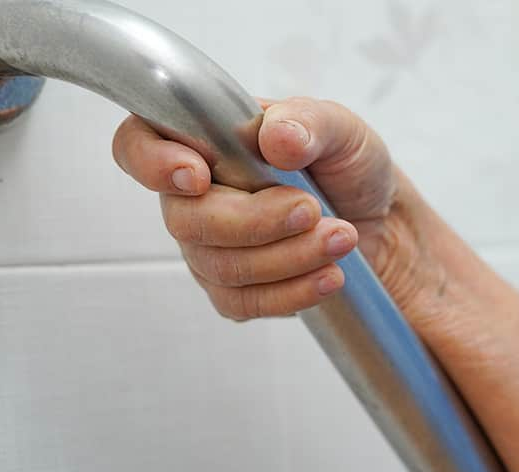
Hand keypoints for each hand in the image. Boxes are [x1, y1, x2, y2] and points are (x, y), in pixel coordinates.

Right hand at [112, 97, 434, 319]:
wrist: (379, 223)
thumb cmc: (346, 168)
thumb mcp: (341, 130)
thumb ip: (308, 122)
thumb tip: (276, 137)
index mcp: (206, 139)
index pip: (139, 143)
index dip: (150, 161)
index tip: (197, 175)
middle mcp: (196, 194)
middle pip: (186, 218)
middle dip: (254, 220)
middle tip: (311, 209)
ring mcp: (209, 247)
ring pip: (219, 266)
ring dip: (287, 256)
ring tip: (342, 237)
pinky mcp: (234, 290)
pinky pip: (243, 302)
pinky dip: (292, 291)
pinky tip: (330, 276)